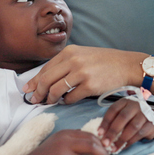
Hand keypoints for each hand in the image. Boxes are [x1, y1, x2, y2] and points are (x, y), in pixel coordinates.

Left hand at [22, 45, 146, 104]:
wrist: (126, 65)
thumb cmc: (104, 61)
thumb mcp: (83, 55)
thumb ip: (65, 64)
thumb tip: (45, 80)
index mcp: (69, 52)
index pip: (45, 69)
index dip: (34, 81)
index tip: (28, 90)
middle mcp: (73, 60)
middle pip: (46, 80)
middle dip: (38, 93)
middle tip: (35, 100)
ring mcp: (82, 73)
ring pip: (56, 90)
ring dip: (50, 99)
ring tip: (50, 102)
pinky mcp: (90, 85)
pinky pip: (70, 98)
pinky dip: (66, 102)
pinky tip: (67, 101)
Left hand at [98, 98, 153, 151]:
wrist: (151, 119)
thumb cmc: (131, 118)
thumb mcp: (122, 115)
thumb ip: (112, 121)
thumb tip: (100, 134)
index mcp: (125, 102)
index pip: (113, 110)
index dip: (105, 122)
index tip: (99, 134)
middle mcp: (136, 105)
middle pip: (123, 117)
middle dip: (113, 132)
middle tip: (105, 143)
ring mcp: (145, 113)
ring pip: (133, 126)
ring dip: (122, 139)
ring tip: (114, 148)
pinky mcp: (152, 123)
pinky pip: (140, 133)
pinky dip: (131, 141)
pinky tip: (124, 147)